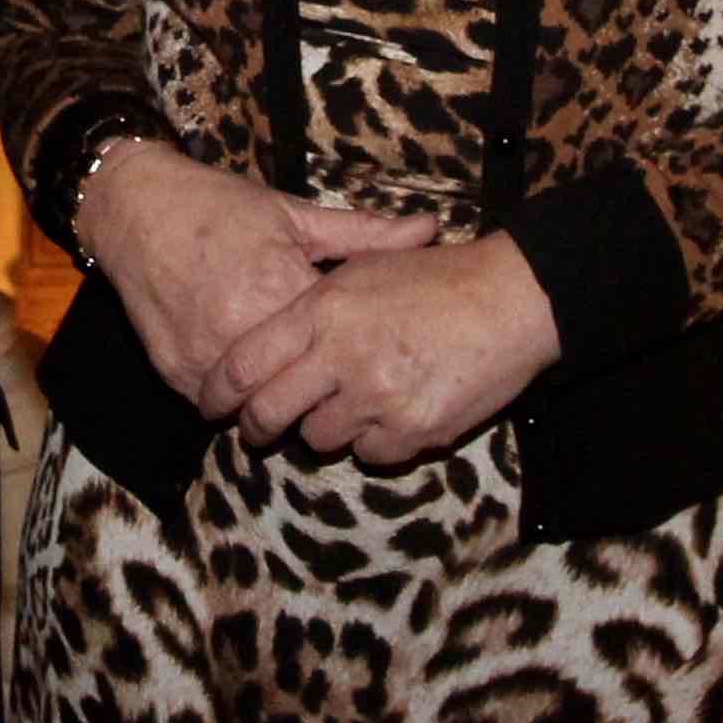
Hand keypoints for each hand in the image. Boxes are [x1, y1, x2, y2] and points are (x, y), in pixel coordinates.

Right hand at [80, 141, 440, 418]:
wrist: (135, 209)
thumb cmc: (220, 206)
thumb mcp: (294, 214)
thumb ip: (364, 234)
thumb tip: (431, 229)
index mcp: (278, 286)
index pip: (335, 346)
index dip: (359, 353)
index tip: (372, 352)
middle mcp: (239, 328)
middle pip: (299, 386)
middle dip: (320, 387)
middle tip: (336, 381)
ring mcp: (204, 355)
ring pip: (257, 406)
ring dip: (276, 398)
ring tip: (293, 384)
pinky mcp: (175, 372)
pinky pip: (217, 404)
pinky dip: (235, 397)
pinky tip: (251, 377)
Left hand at [221, 231, 563, 467]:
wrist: (511, 302)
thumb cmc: (434, 278)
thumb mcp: (362, 269)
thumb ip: (310, 304)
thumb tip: (261, 339)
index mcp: (322, 310)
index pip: (244, 364)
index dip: (218, 391)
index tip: (211, 403)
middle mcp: (343, 357)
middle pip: (269, 414)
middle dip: (255, 427)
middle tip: (256, 429)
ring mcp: (378, 399)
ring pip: (318, 439)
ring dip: (324, 427)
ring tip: (346, 402)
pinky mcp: (413, 432)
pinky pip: (368, 454)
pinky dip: (371, 439)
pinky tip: (389, 410)